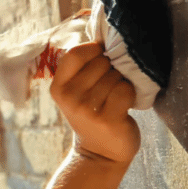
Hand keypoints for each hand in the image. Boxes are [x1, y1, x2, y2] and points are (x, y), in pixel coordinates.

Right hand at [50, 42, 140, 164]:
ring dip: (121, 84)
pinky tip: (123, 107)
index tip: (101, 60)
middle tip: (108, 87)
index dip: (94, 50)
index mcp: (58, 87)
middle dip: (111, 69)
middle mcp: (70, 98)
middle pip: (100, 62)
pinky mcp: (108, 119)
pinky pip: (125, 90)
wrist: (100, 152)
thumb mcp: (76, 92)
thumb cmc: (92, 114)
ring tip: (114, 99)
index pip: (76, 53)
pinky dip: (129, 95)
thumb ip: (82, 68)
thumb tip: (106, 36)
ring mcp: (88, 109)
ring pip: (115, 76)